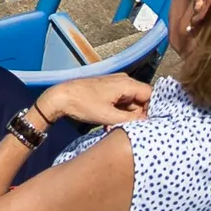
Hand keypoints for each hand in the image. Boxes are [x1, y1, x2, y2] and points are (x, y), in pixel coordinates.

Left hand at [34, 74, 153, 128]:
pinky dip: (118, 114)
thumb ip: (132, 120)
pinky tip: (109, 124)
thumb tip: (149, 123)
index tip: (146, 125)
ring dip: (126, 117)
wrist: (60, 98)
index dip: (151, 111)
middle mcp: (123, 81)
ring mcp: (115, 85)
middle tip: (128, 129)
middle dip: (137, 116)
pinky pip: (121, 103)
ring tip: (115, 127)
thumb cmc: (83, 105)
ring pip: (131, 104)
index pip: (151, 96)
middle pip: (142, 101)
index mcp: (126, 83)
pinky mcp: (108, 91)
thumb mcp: (109, 116)